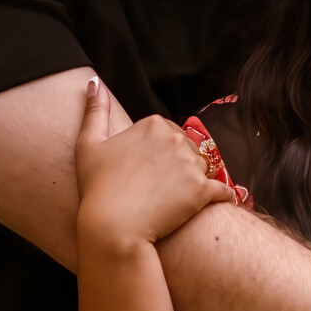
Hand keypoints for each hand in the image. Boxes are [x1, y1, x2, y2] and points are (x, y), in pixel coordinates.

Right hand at [74, 78, 234, 248]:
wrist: (112, 228)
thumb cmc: (97, 188)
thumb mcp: (88, 144)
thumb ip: (95, 111)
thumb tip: (95, 82)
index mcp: (153, 124)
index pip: (168, 135)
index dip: (157, 156)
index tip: (144, 173)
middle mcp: (176, 139)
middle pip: (187, 151)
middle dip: (177, 168)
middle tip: (156, 190)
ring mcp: (191, 165)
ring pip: (202, 170)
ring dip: (194, 184)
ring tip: (172, 202)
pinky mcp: (204, 191)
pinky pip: (221, 192)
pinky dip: (218, 199)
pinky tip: (204, 207)